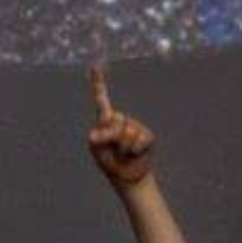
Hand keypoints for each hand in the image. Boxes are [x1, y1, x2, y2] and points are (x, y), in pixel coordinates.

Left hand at [87, 65, 154, 187]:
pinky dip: (134, 151)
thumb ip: (99, 138)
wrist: (128, 176)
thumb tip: (94, 135)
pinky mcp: (147, 136)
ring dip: (122, 148)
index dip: (98, 82)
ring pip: (127, 132)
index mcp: (105, 121)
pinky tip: (134, 155)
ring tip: (123, 154)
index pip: (101, 100)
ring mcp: (135, 126)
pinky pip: (139, 140)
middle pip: (115, 121)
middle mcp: (120, 120)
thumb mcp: (98, 149)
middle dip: (111, 137)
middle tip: (112, 150)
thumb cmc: (109, 161)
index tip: (94, 65)